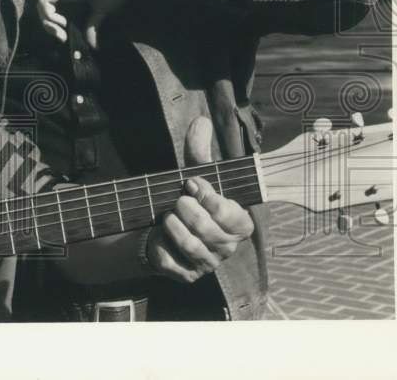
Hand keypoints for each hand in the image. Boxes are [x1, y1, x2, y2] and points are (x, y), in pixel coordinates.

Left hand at [37, 0, 125, 47]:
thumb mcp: (101, 11)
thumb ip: (92, 26)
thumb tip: (94, 46)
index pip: (52, 11)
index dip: (53, 26)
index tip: (65, 38)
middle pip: (44, 9)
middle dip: (49, 27)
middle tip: (62, 37)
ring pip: (42, 5)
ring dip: (47, 22)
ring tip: (61, 31)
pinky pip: (45, 0)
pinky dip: (49, 13)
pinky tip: (61, 21)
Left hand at [145, 117, 253, 283]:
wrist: (165, 230)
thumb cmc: (189, 200)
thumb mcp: (194, 175)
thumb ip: (199, 151)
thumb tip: (201, 121)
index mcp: (238, 222)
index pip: (231, 213)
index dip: (208, 197)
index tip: (190, 183)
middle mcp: (227, 246)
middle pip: (208, 230)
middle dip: (186, 210)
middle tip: (176, 201)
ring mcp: (208, 263)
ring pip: (190, 246)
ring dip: (172, 226)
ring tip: (166, 216)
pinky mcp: (187, 275)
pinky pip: (171, 263)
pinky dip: (160, 246)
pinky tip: (158, 236)